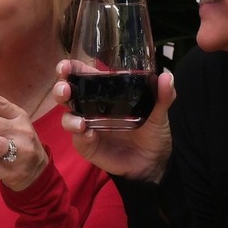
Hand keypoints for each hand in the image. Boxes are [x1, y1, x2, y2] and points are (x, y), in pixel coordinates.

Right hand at [59, 63, 174, 183]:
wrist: (154, 162)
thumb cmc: (152, 131)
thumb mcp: (159, 112)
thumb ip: (163, 96)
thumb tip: (166, 77)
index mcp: (105, 93)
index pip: (83, 76)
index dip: (71, 69)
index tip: (66, 66)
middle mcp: (92, 107)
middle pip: (67, 94)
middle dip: (61, 89)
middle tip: (65, 89)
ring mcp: (88, 127)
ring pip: (68, 118)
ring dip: (69, 117)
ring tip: (80, 121)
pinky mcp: (89, 146)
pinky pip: (79, 140)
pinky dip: (81, 136)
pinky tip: (89, 134)